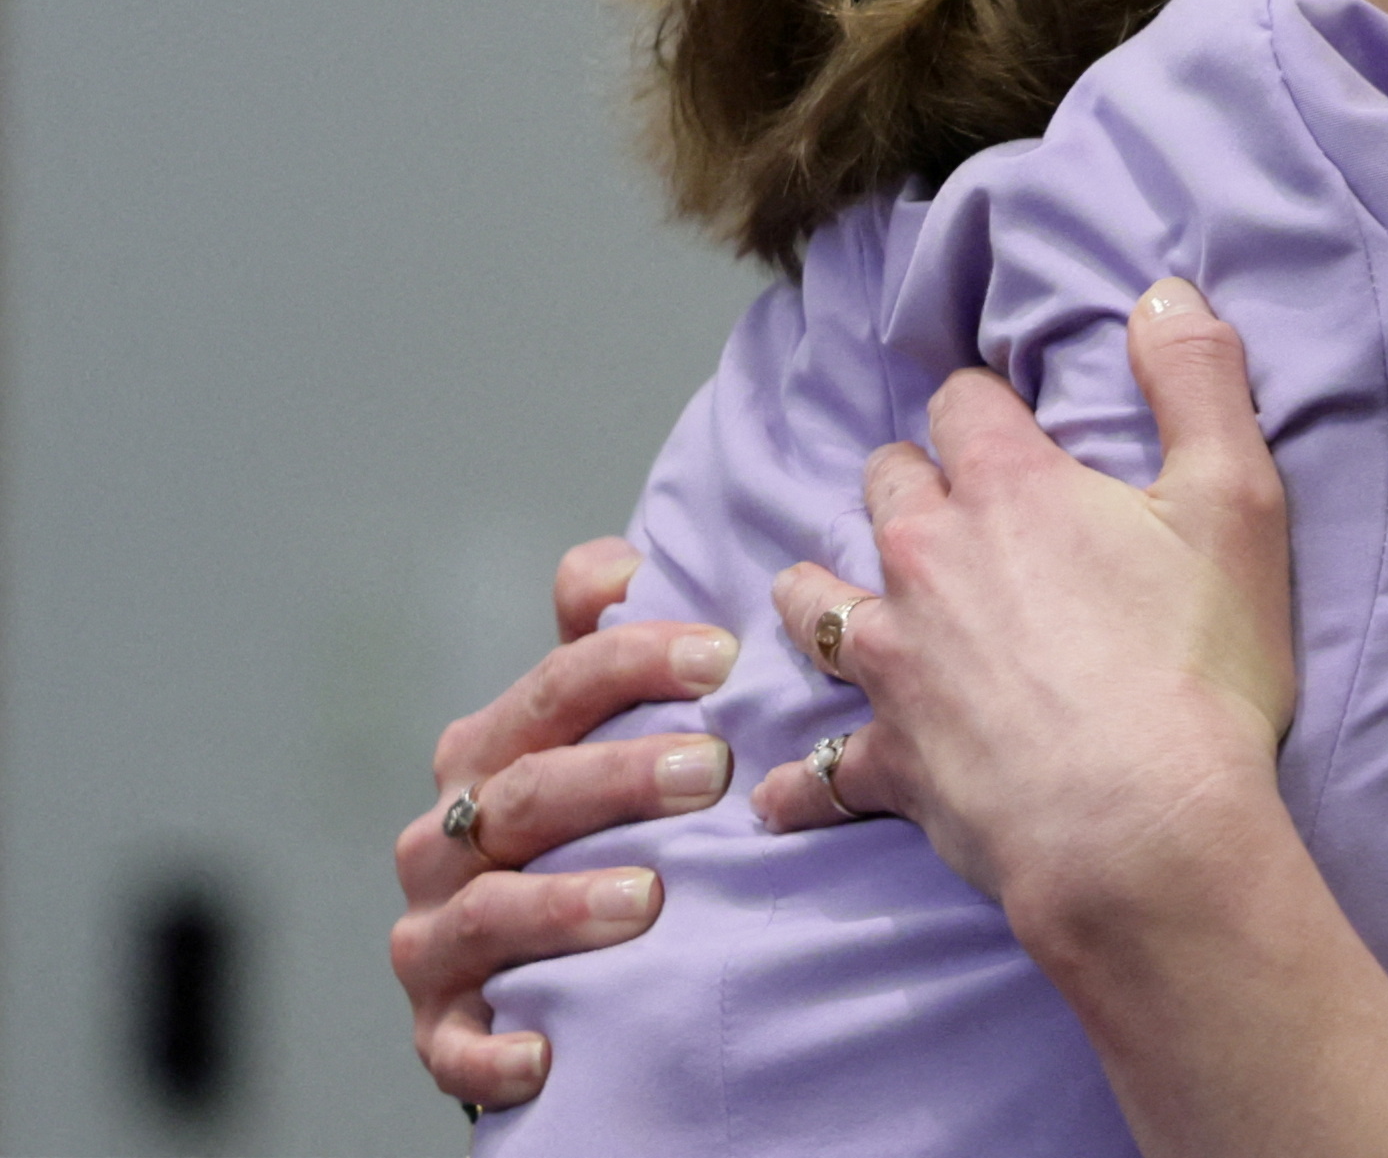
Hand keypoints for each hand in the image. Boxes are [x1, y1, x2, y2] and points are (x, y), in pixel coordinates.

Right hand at [388, 537, 740, 1109]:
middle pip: (530, 790)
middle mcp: (449, 833)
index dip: (634, 660)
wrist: (522, 954)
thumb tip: (618, 565)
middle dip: (619, 776)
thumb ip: (598, 644)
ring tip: (648, 899)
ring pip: (489, 908)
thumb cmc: (578, 819)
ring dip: (564, 904)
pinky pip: (453, 1044)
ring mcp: (436, 930)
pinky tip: (545, 1051)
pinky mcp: (439, 1024)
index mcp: (491, 748)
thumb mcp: (587, 728)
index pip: (559, 685)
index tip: (721, 656)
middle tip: (711, 771)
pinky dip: (492, 1051)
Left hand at [751, 278, 1294, 948]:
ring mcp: (896, 665)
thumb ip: (1198, 380)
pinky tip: (778, 791)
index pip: (962, 402)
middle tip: (939, 506)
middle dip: (907, 486)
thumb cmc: (1195, 666)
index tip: (1004, 422)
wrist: (1142, 832)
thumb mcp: (1236, 500)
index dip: (984, 406)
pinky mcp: (890, 761)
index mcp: (1009, 490)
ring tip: (824, 599)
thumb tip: (1165, 289)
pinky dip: (798, 779)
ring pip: (815, 605)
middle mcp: (929, 563)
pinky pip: (817, 768)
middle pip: (883, 489)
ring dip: (819, 596)